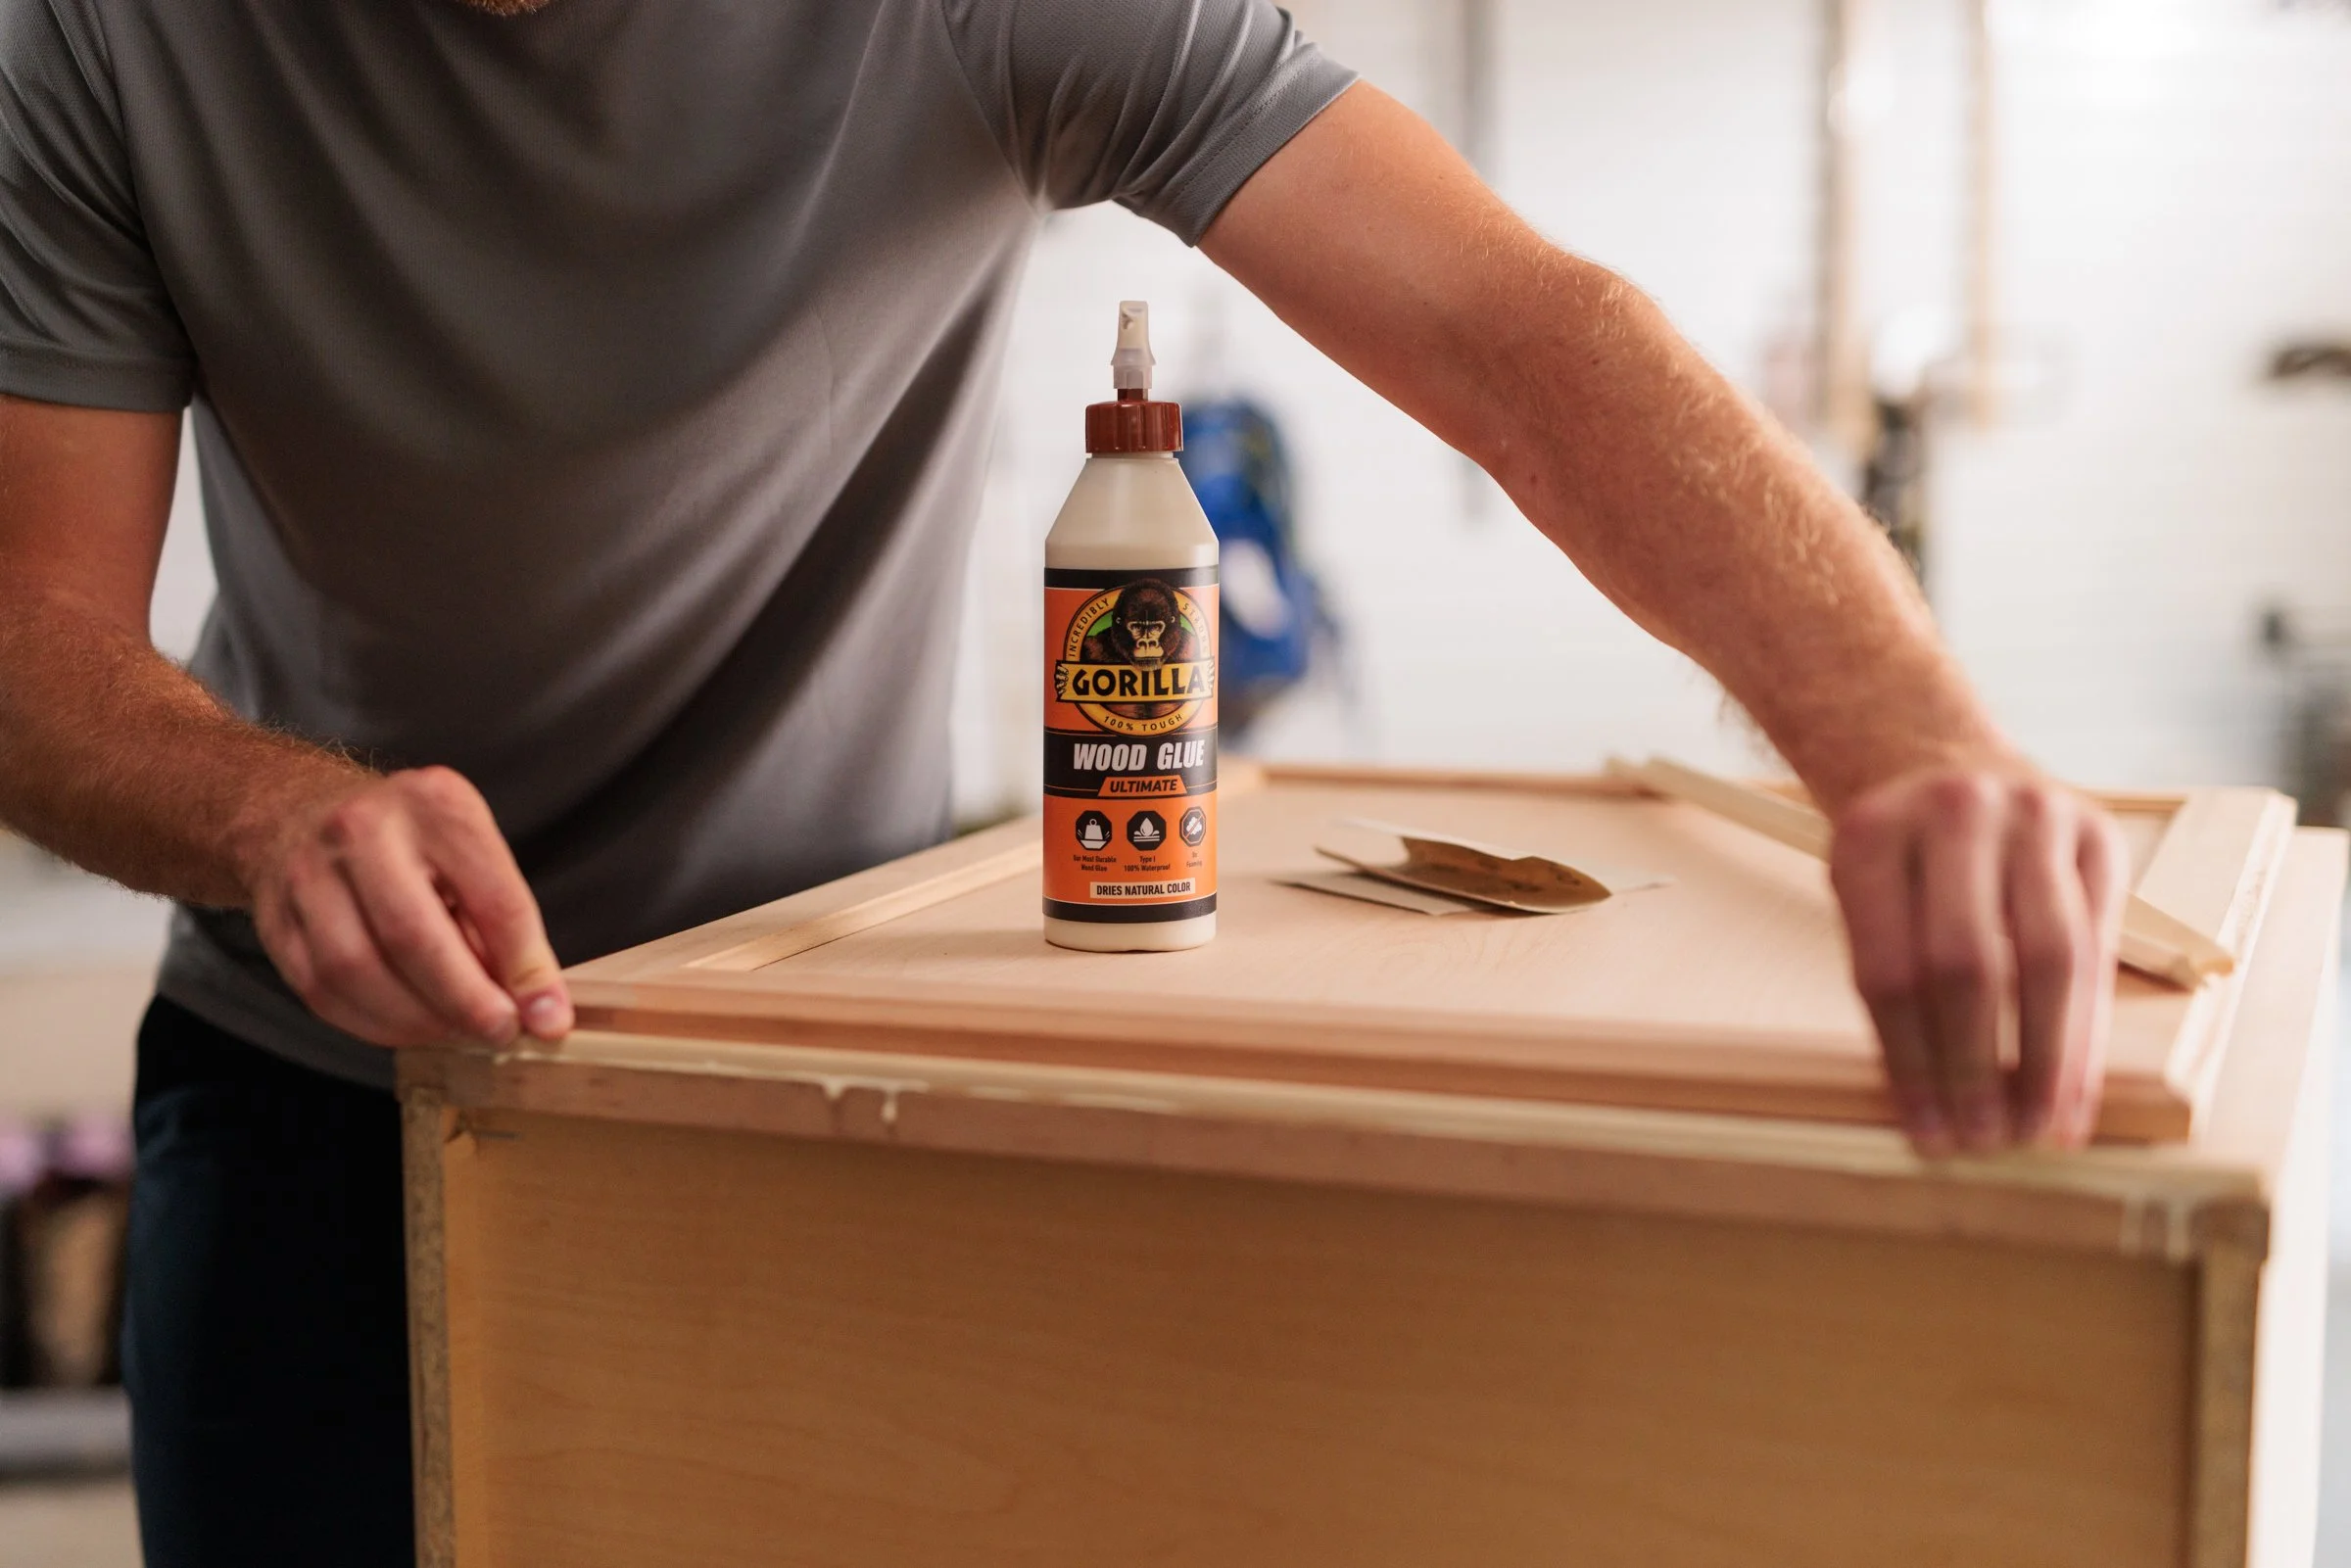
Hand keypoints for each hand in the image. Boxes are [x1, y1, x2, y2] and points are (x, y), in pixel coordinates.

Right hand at [242, 766, 571, 1047]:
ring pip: (357, 971)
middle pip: (413, 937)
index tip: (549, 1018)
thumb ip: (505, 925)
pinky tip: (407, 1025)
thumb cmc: (409, 839)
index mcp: (433, 805)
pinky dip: (372, 1024)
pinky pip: (322, 991)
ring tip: (455, 1030)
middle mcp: (361, 831)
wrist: (301, 812)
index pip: (491, 897)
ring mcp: (306, 874)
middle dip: (464, 1001)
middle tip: (500, 1032)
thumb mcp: (471, 850)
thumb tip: (541, 1012)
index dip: (526, 968)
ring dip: (416, 1020)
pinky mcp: (273, 919)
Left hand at [1827, 768, 2127, 1155]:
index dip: (1909, 1062)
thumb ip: (1887, 978)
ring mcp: (2035, 815)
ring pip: (2051, 958)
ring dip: (2047, 1062)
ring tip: (2037, 1131)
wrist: (1942, 761)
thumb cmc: (1896, 856)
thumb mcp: (1859, 895)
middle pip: (1969, 964)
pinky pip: (2098, 948)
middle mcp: (1955, 812)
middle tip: (1982, 1140)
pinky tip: (2075, 1091)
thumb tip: (1927, 1108)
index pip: (1889, 969)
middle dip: (1977, 1067)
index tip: (1924, 1132)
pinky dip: (2087, 1032)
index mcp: (1870, 834)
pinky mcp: (2096, 835)